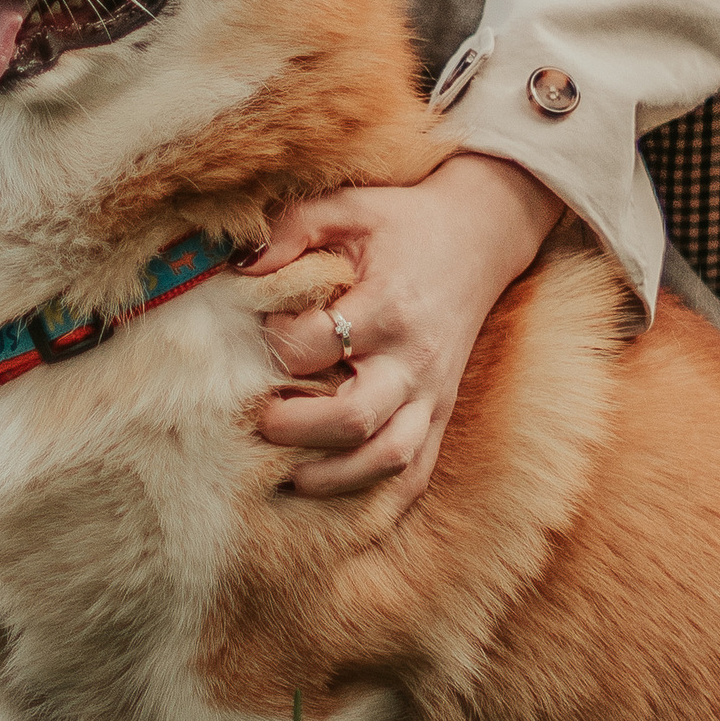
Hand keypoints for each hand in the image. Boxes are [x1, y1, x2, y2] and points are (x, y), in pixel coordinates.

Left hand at [251, 154, 560, 509]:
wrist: (479, 236)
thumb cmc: (401, 223)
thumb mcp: (347, 207)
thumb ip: (291, 229)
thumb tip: (240, 269)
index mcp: (387, 306)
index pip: (317, 345)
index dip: (275, 344)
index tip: (258, 335)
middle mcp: (413, 359)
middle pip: (353, 418)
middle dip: (295, 429)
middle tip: (258, 419)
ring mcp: (432, 394)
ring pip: (388, 460)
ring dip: (333, 478)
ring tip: (287, 476)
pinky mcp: (440, 413)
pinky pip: (416, 475)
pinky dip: (380, 504)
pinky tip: (339, 513)